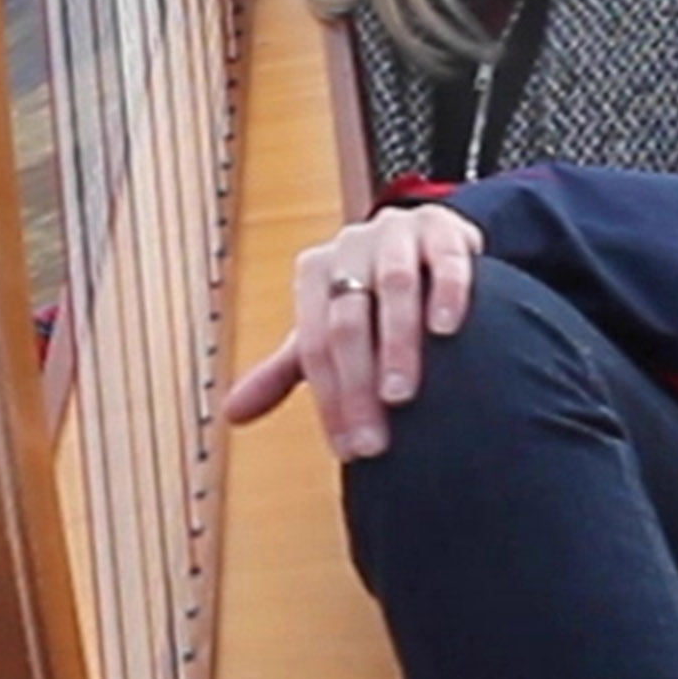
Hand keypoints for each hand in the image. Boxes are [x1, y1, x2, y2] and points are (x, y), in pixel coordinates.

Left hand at [223, 205, 483, 459]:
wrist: (426, 238)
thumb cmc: (372, 292)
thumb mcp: (327, 327)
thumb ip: (284, 370)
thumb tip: (230, 415)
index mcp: (315, 272)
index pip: (314, 344)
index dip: (329, 400)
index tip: (350, 451)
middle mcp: (350, 247)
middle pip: (347, 320)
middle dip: (356, 384)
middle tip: (374, 441)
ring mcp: (397, 233)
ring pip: (393, 287)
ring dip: (396, 344)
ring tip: (400, 397)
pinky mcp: (443, 227)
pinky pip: (446, 258)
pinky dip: (446, 293)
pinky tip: (446, 329)